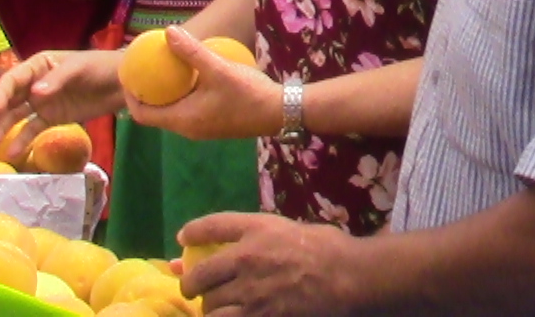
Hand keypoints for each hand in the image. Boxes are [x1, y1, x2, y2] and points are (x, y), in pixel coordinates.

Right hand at [0, 49, 124, 159]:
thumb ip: (56, 81)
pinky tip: (13, 152)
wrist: (122, 83)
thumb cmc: (99, 68)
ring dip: (4, 128)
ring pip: (17, 115)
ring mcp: (42, 102)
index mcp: (38, 65)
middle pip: (9, 99)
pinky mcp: (53, 117)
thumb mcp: (78, 70)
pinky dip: (22, 139)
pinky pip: (33, 129)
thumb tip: (35, 94)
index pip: (12, 80)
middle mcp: (35, 83)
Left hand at [125, 26, 280, 140]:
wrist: (280, 111)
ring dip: (165, 93)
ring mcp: (201, 128)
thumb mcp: (218, 68)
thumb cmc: (247, 93)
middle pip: (155, 113)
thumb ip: (192, 51)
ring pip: (173, 111)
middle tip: (145, 68)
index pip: (142, 115)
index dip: (130, 96)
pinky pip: (187, 110)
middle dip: (147, 92)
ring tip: (164, 69)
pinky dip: (181, 95)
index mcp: (182, 120)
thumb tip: (167, 31)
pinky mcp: (213, 123)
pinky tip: (191, 75)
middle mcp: (188, 128)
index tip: (128, 75)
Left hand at [179, 212, 356, 314]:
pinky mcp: (257, 316)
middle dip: (193, 283)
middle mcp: (247, 257)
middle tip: (194, 289)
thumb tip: (244, 248)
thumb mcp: (295, 229)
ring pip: (210, 305)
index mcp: (258, 229)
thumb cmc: (330, 250)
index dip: (193, 232)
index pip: (212, 226)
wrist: (350, 277)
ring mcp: (250, 291)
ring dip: (209, 308)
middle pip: (201, 273)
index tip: (184, 238)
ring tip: (215, 309)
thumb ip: (267, 237)